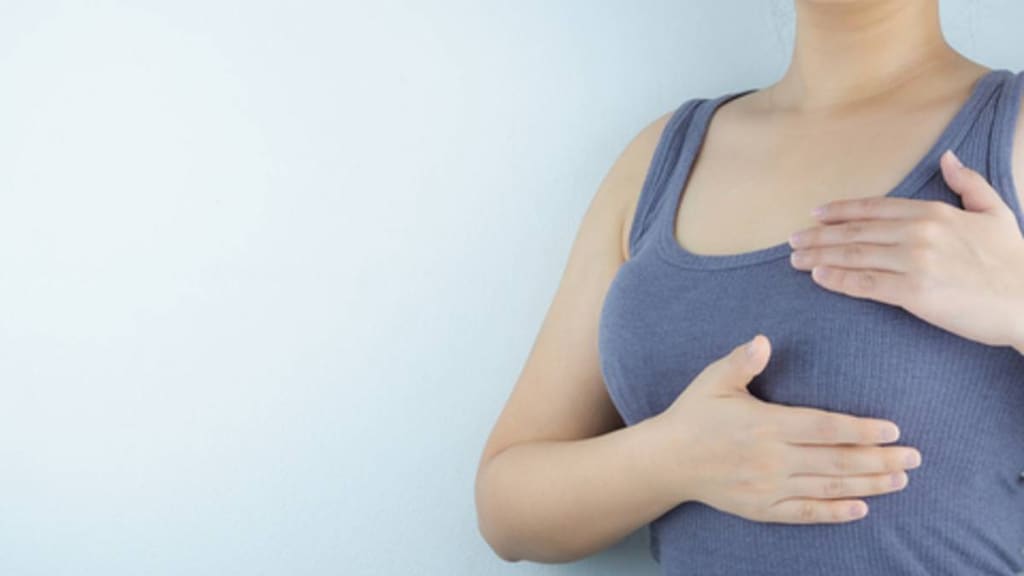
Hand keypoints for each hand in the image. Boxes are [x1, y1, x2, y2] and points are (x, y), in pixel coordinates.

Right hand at [651, 334, 920, 523]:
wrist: (666, 460)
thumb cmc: (693, 414)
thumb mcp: (713, 380)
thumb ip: (742, 361)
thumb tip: (764, 340)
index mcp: (764, 425)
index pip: (824, 427)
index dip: (861, 429)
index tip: (893, 429)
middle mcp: (771, 459)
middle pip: (836, 460)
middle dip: (879, 459)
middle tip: (915, 457)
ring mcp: (768, 487)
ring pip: (827, 487)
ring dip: (868, 484)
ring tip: (900, 479)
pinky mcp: (762, 508)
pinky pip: (804, 513)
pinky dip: (834, 512)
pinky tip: (861, 509)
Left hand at [787, 149, 1023, 350]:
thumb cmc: (1012, 260)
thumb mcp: (994, 211)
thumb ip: (968, 182)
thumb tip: (948, 157)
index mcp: (933, 212)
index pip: (874, 208)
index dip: (840, 210)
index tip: (815, 214)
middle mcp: (919, 233)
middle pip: (855, 231)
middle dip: (818, 236)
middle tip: (792, 241)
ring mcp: (915, 262)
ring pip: (854, 255)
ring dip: (819, 256)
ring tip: (795, 259)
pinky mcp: (914, 292)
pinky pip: (866, 284)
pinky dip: (838, 279)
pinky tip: (818, 277)